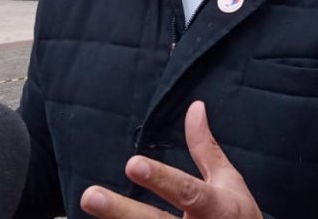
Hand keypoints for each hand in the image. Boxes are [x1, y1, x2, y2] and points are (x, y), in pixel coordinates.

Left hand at [80, 101, 261, 218]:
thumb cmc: (237, 217)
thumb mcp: (229, 182)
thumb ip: (206, 149)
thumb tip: (195, 108)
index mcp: (216, 208)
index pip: (186, 192)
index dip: (161, 180)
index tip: (132, 163)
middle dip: (120, 212)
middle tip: (89, 196)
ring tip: (80, 212)